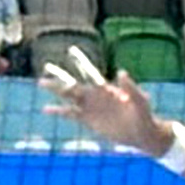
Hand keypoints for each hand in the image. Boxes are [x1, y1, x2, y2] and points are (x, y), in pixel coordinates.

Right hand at [38, 50, 165, 155]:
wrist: (141, 134)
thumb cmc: (144, 115)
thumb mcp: (139, 101)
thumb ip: (130, 87)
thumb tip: (121, 72)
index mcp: (106, 88)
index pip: (90, 72)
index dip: (81, 61)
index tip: (70, 50)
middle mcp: (95, 95)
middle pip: (73, 82)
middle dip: (60, 74)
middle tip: (46, 65)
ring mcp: (90, 108)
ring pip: (68, 96)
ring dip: (55, 90)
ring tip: (40, 82)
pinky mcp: (87, 120)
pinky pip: (69, 114)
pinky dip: (57, 111)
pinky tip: (45, 109)